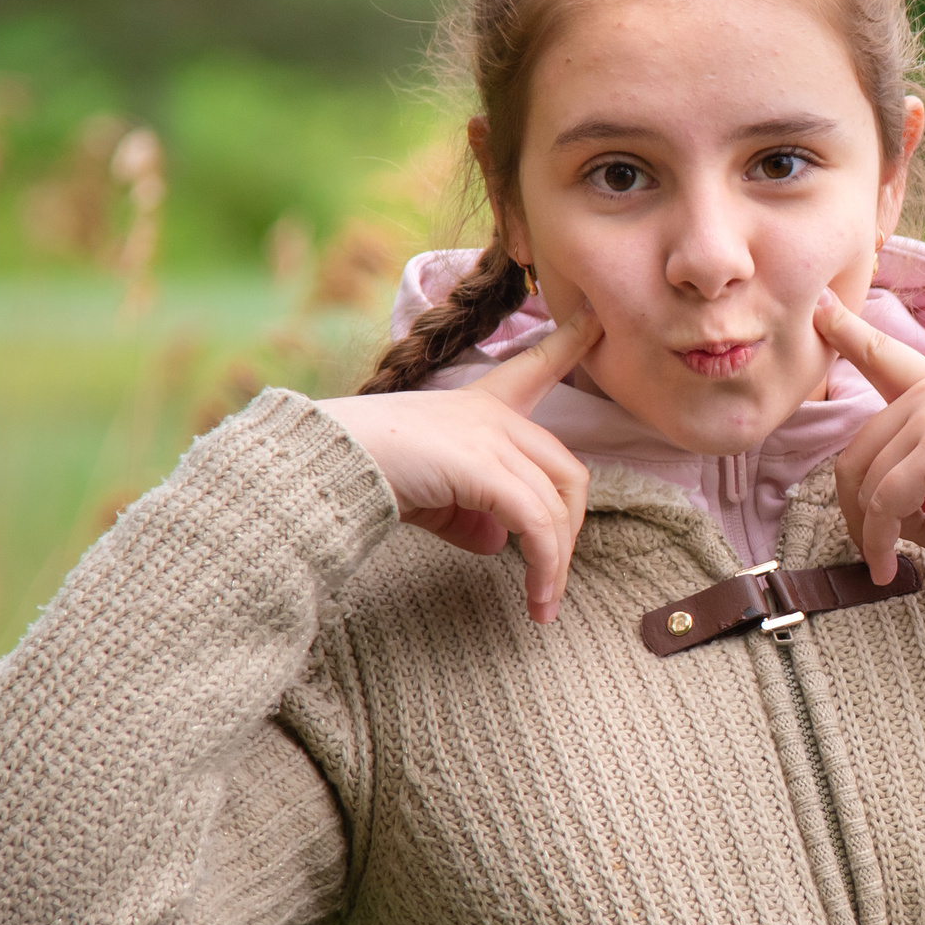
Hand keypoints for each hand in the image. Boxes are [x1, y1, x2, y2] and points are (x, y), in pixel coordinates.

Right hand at [316, 309, 603, 622]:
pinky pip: (535, 522)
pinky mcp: (483, 468)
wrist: (326, 466)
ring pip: (555, 505)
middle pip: (568, 471)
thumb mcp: (432, 497)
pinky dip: (544, 564)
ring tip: (543, 605)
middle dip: (570, 531)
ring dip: (556, 563)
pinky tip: (535, 597)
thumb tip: (497, 542)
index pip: (535, 367)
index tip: (598, 319)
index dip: (570, 341)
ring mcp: (491, 437)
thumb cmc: (368, 474)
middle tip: (553, 577)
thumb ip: (470, 515)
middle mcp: (494, 415)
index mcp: (481, 406)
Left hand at [814, 289, 924, 584]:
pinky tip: (903, 565)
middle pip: (855, 459)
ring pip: (869, 486)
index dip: (846, 331)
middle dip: (865, 516)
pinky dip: (885, 540)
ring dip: (887, 535)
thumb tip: (905, 519)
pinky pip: (887, 502)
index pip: (880, 353)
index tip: (818, 307)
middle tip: (893, 553)